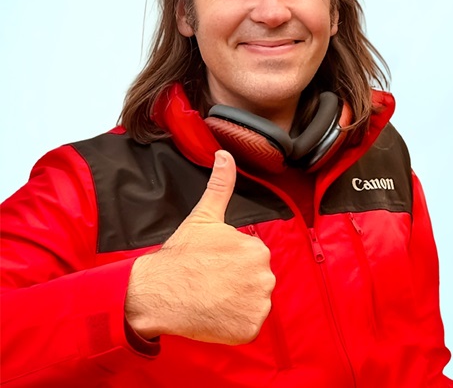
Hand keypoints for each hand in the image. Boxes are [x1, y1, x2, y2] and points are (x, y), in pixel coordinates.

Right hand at [125, 150, 275, 344]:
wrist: (158, 293)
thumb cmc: (180, 254)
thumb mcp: (203, 216)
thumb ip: (221, 185)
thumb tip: (225, 153)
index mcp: (256, 248)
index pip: (252, 257)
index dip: (232, 261)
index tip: (213, 264)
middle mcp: (264, 276)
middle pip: (256, 279)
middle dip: (237, 280)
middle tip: (212, 281)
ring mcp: (257, 305)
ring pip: (254, 301)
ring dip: (238, 301)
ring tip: (213, 297)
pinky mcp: (248, 329)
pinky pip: (248, 324)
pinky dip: (235, 322)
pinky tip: (216, 313)